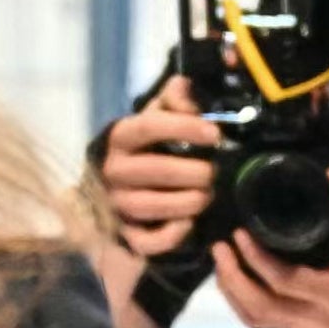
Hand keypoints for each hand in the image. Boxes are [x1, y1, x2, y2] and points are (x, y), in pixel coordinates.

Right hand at [97, 77, 217, 254]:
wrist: (120, 184)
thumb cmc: (148, 145)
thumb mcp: (158, 116)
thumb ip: (174, 98)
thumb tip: (185, 86)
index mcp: (119, 137)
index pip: (148, 127)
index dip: (183, 128)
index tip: (214, 134)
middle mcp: (113, 171)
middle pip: (154, 170)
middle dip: (193, 172)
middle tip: (215, 172)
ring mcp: (117, 204)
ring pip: (150, 206)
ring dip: (187, 202)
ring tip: (208, 195)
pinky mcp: (125, 234)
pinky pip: (146, 241)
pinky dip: (170, 235)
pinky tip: (189, 224)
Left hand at [213, 172, 328, 327]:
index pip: (286, 281)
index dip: (257, 260)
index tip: (240, 234)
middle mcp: (317, 315)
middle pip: (261, 307)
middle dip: (233, 278)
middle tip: (220, 247)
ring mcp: (308, 326)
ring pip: (257, 319)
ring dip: (233, 293)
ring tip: (222, 263)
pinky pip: (263, 323)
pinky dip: (242, 304)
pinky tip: (235, 281)